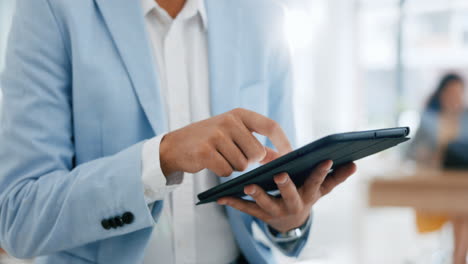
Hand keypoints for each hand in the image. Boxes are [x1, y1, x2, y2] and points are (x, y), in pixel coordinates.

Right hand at [159, 108, 291, 176]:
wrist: (176, 145)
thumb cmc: (210, 140)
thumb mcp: (234, 135)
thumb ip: (258, 145)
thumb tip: (282, 157)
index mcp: (240, 114)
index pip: (271, 126)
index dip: (283, 143)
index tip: (291, 157)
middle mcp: (229, 121)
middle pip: (257, 153)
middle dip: (249, 162)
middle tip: (234, 156)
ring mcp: (217, 135)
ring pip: (242, 165)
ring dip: (234, 167)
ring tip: (219, 157)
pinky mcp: (206, 151)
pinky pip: (227, 171)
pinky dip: (222, 172)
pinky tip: (211, 163)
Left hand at [217, 160, 356, 231]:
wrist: (290, 223)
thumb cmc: (305, 196)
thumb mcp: (321, 190)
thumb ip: (336, 177)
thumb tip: (354, 164)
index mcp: (308, 195)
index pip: (317, 182)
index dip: (321, 171)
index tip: (326, 158)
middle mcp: (293, 204)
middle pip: (290, 195)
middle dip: (286, 185)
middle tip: (280, 174)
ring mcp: (275, 211)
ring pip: (266, 204)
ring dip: (257, 195)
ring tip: (248, 186)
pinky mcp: (259, 215)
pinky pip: (245, 209)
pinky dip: (233, 203)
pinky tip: (221, 197)